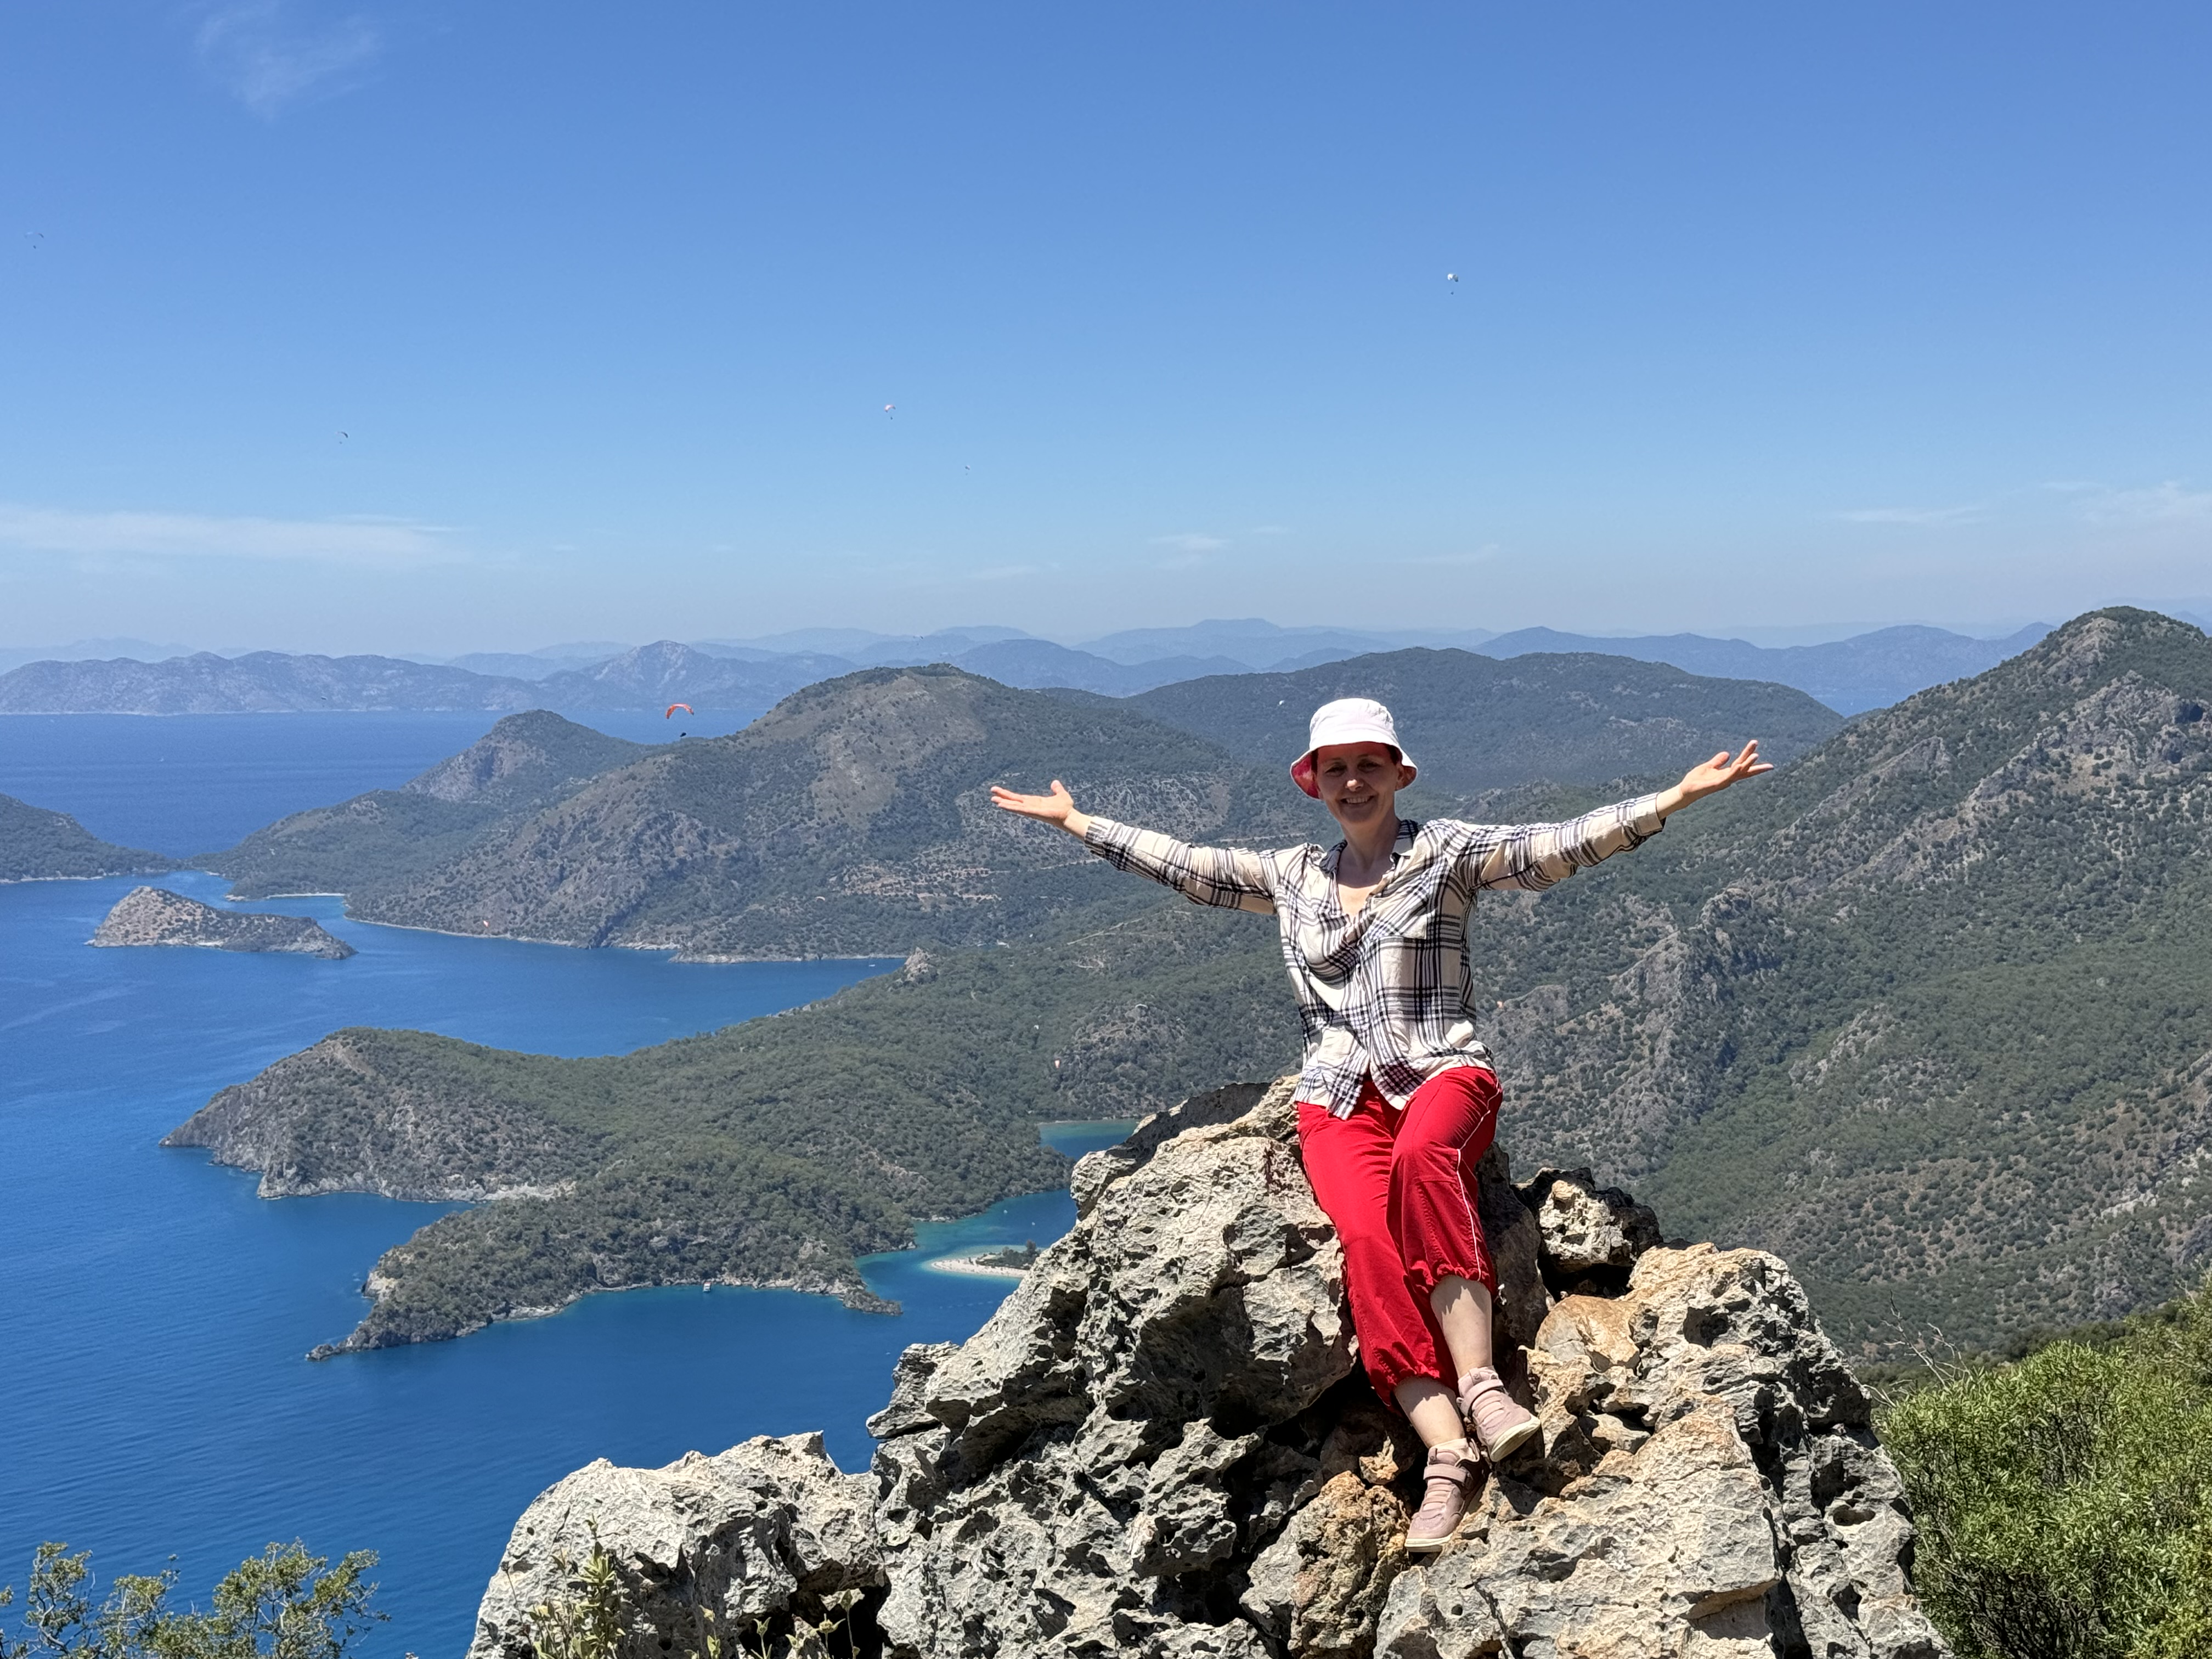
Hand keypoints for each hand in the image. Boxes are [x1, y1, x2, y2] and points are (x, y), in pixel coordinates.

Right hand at [991, 779, 1090, 837]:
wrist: (1069, 816)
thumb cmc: (1065, 808)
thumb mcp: (1060, 794)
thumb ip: (1057, 789)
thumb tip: (1055, 782)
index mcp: (1035, 802)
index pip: (1019, 798)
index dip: (1009, 795)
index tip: (1000, 792)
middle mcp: (1030, 806)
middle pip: (1014, 801)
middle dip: (1003, 797)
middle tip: (991, 793)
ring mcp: (1030, 809)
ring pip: (1014, 805)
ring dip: (1004, 802)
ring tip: (993, 799)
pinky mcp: (1032, 812)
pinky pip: (1019, 809)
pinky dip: (1010, 807)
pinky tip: (1002, 805)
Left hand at [1657, 742, 1771, 817]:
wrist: (1686, 790)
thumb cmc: (1697, 780)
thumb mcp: (1708, 767)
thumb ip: (1718, 761)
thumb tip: (1727, 753)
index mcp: (1726, 773)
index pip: (1741, 763)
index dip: (1749, 756)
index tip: (1756, 746)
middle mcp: (1727, 778)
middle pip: (1743, 768)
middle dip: (1752, 760)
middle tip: (1761, 751)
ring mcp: (1723, 782)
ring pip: (1738, 772)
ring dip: (1747, 764)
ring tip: (1755, 755)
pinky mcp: (1715, 784)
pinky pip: (1727, 778)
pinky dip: (1733, 772)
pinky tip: (1739, 766)